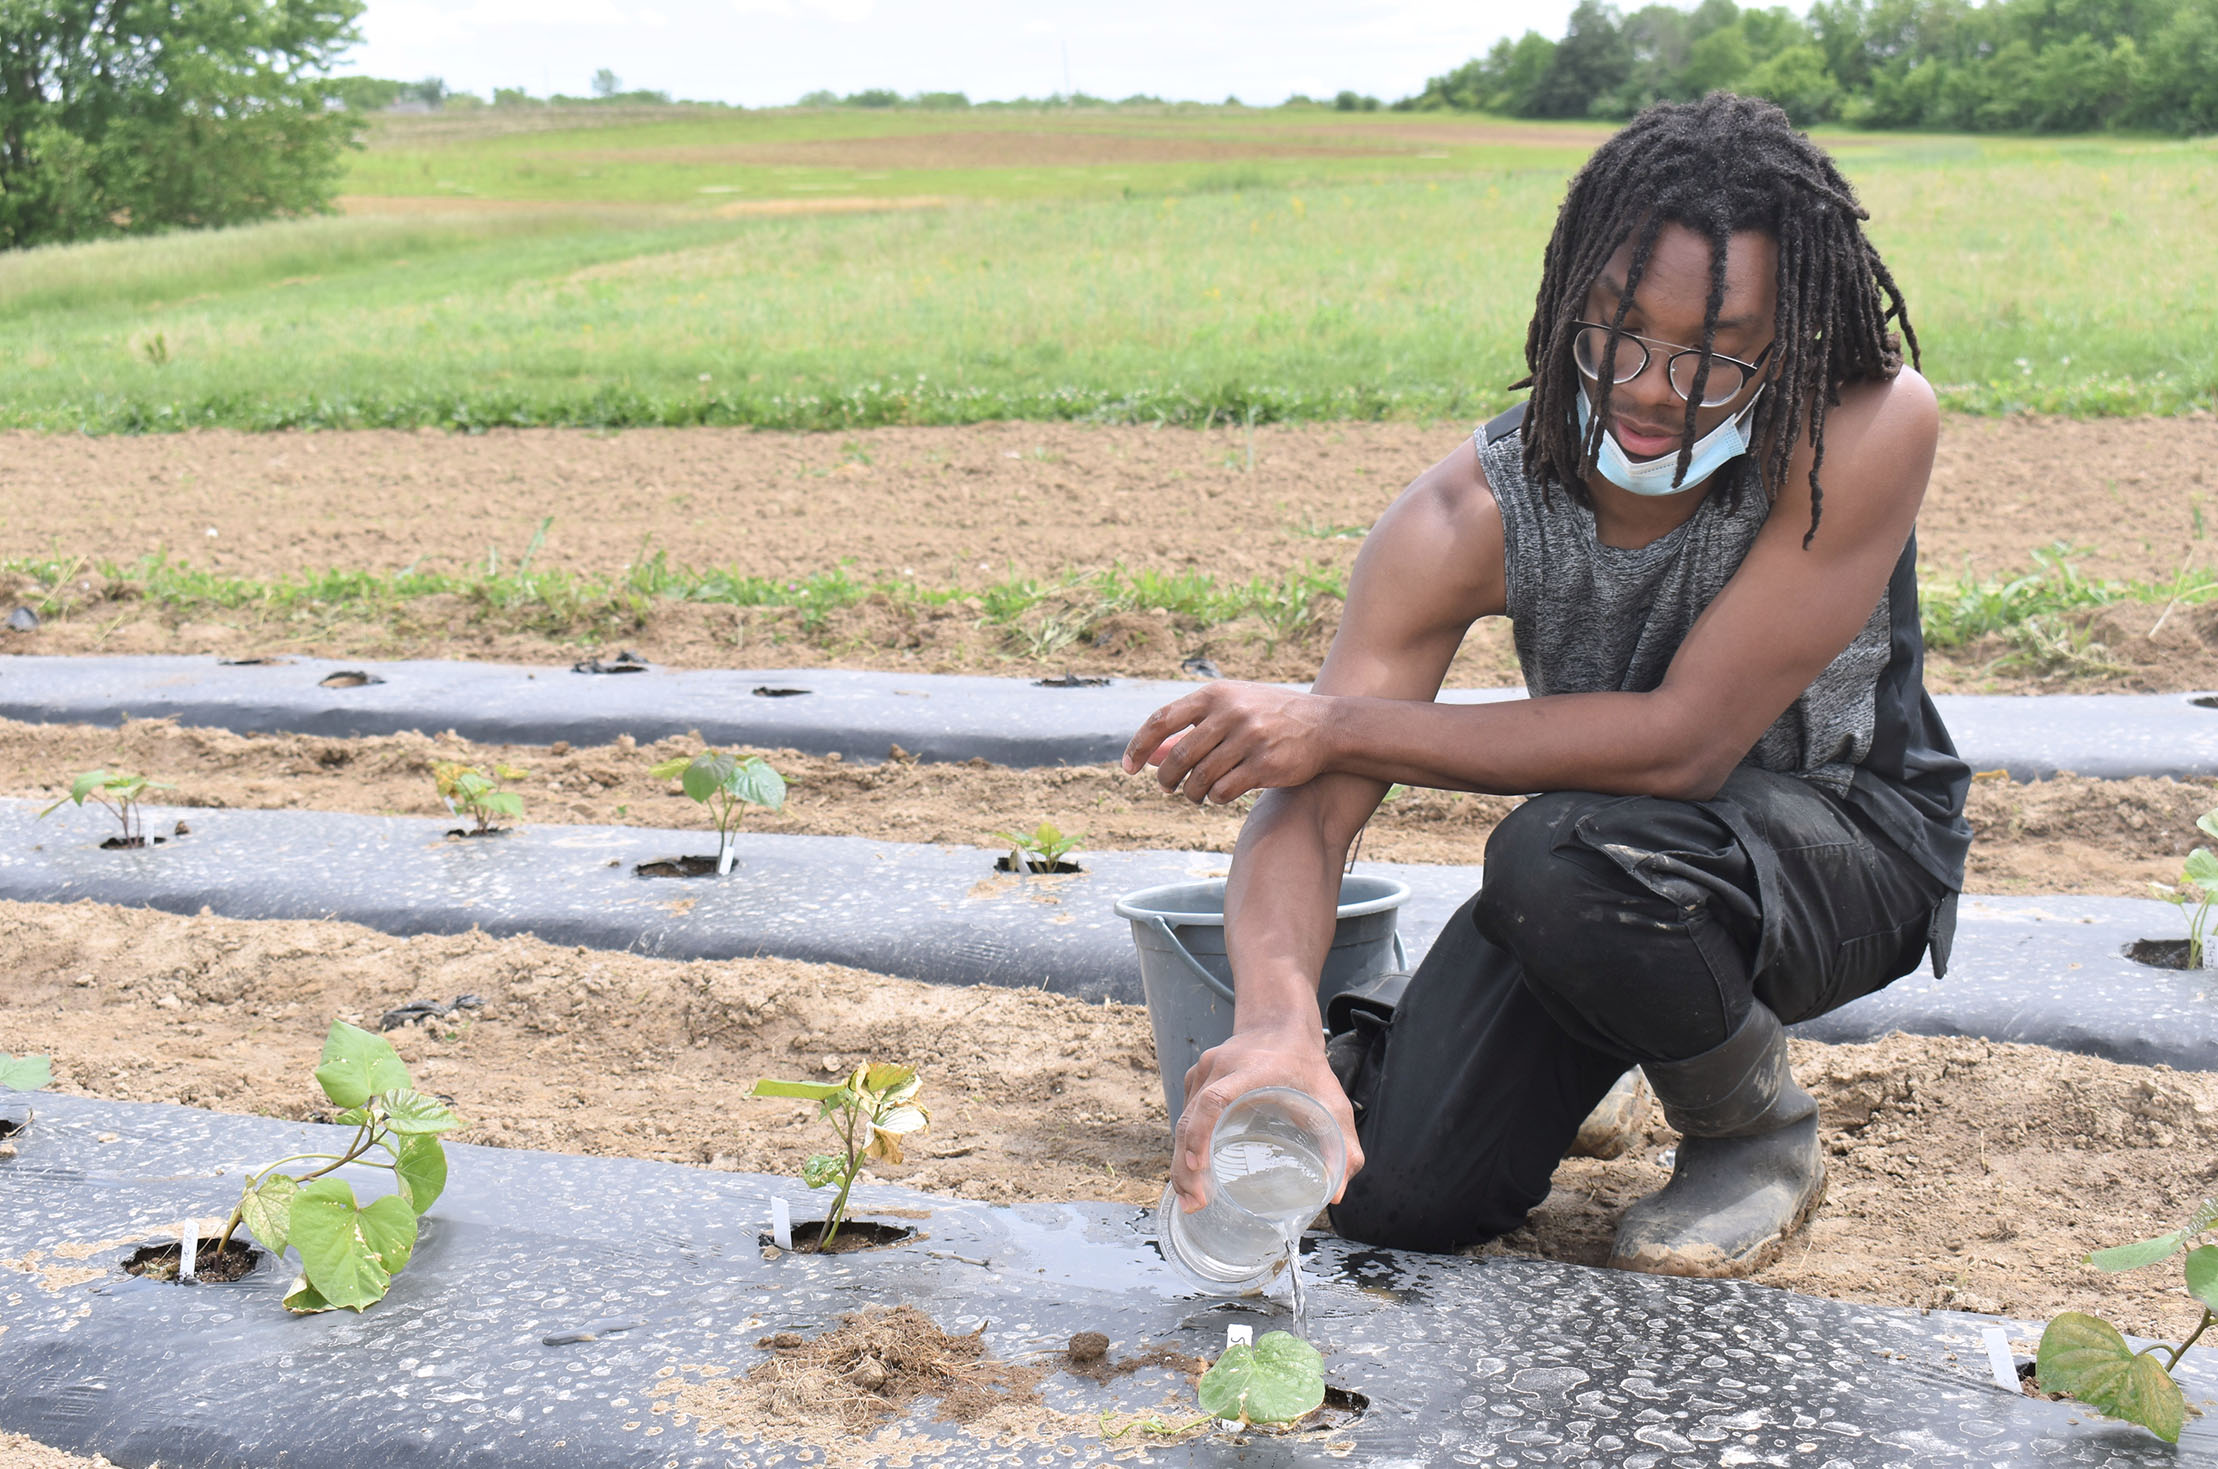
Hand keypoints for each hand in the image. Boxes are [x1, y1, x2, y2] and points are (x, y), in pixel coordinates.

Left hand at [1121, 682, 1332, 804]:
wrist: (1326, 727)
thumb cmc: (1269, 717)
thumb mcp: (1231, 709)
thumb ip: (1191, 728)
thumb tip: (1151, 755)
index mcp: (1216, 694)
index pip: (1161, 720)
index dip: (1139, 746)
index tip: (1128, 768)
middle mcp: (1230, 714)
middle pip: (1178, 757)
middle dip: (1166, 779)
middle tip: (1168, 788)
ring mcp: (1248, 739)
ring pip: (1198, 779)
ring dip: (1191, 793)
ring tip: (1195, 794)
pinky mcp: (1264, 765)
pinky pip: (1222, 791)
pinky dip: (1214, 798)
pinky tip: (1219, 795)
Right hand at [1169, 1024, 1363, 1211]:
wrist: (1279, 1023)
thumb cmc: (1306, 1066)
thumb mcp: (1333, 1103)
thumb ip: (1344, 1147)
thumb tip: (1337, 1194)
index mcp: (1252, 1071)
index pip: (1215, 1100)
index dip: (1201, 1134)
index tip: (1198, 1166)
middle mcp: (1221, 1068)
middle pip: (1191, 1117)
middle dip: (1186, 1163)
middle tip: (1195, 1202)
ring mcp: (1204, 1071)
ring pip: (1184, 1119)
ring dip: (1182, 1160)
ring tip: (1192, 1197)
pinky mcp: (1197, 1078)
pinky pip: (1186, 1114)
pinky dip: (1186, 1145)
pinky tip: (1193, 1173)